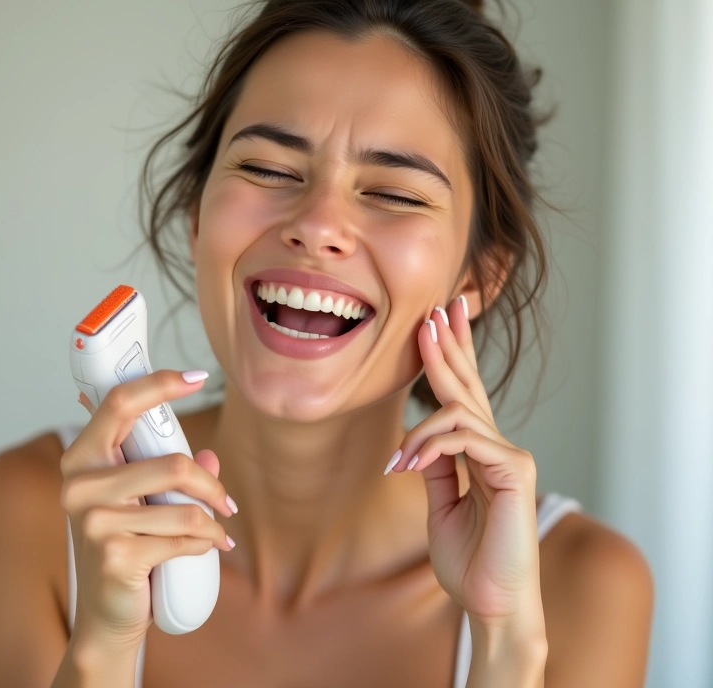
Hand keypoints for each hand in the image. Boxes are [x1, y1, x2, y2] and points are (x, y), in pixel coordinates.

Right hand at [60, 371, 236, 648]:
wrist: (106, 615)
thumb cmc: (125, 544)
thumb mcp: (140, 500)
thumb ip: (169, 470)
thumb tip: (211, 456)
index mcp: (82, 458)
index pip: (119, 402)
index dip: (160, 383)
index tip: (197, 376)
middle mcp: (80, 485)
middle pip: (171, 463)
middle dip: (210, 485)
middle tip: (226, 501)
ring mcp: (95, 522)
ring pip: (184, 505)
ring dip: (213, 520)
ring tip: (218, 530)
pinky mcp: (116, 556)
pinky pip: (183, 538)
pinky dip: (204, 543)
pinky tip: (206, 548)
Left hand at [385, 298, 542, 627]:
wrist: (491, 603)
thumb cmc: (469, 559)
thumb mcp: (441, 503)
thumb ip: (435, 465)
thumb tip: (417, 436)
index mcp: (481, 450)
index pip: (466, 392)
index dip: (454, 353)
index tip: (440, 320)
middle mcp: (499, 445)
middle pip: (469, 383)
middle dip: (449, 345)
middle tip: (434, 312)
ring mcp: (510, 455)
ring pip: (458, 410)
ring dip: (420, 428)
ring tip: (401, 458)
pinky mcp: (514, 470)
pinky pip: (464, 438)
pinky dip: (431, 447)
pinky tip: (410, 466)